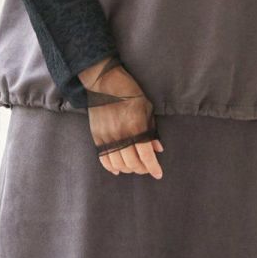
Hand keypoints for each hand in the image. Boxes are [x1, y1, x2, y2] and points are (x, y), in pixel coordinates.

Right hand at [78, 55, 163, 178]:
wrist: (104, 83)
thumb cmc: (129, 93)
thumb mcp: (147, 108)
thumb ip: (152, 130)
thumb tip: (158, 148)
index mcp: (136, 127)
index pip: (146, 156)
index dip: (153, 168)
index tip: (158, 174)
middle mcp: (121, 135)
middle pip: (132, 163)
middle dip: (142, 169)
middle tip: (147, 168)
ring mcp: (107, 137)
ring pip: (118, 164)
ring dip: (128, 169)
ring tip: (134, 167)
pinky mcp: (97, 137)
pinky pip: (104, 159)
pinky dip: (111, 167)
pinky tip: (118, 169)